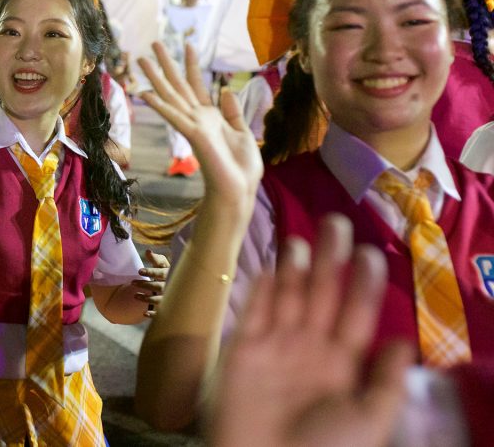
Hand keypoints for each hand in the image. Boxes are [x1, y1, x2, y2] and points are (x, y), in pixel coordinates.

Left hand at [134, 249, 169, 316]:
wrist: (189, 289)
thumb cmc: (172, 274)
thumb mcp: (165, 266)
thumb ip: (157, 260)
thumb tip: (148, 251)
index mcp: (172, 274)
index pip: (160, 272)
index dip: (150, 272)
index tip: (139, 271)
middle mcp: (173, 286)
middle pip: (158, 286)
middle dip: (145, 285)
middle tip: (132, 282)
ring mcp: (172, 298)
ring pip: (160, 300)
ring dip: (147, 299)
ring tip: (135, 296)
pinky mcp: (170, 308)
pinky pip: (162, 313)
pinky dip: (153, 314)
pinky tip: (144, 313)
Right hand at [138, 43, 261, 201]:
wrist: (239, 190)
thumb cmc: (241, 168)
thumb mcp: (243, 133)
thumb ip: (233, 112)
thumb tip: (226, 90)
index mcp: (210, 117)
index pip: (197, 85)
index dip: (192, 65)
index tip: (188, 45)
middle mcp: (197, 118)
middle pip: (178, 85)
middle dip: (166, 64)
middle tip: (153, 43)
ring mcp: (193, 126)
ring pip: (171, 95)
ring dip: (155, 77)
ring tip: (141, 58)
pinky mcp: (193, 135)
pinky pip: (173, 116)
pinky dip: (159, 104)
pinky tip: (144, 93)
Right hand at [207, 215, 412, 446]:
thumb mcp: (369, 422)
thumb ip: (385, 382)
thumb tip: (402, 340)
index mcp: (343, 364)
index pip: (357, 313)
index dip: (363, 283)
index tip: (371, 252)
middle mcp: (310, 346)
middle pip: (323, 293)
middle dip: (329, 259)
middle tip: (335, 223)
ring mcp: (276, 345)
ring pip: (288, 295)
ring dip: (295, 266)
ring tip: (303, 237)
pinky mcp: (243, 349)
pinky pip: (254, 311)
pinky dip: (261, 288)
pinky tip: (269, 264)